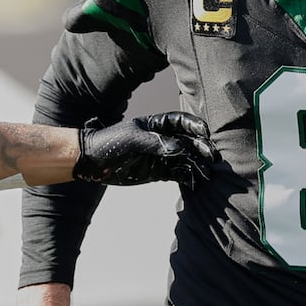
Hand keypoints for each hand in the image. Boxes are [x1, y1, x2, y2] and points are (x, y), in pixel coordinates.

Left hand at [74, 111, 213, 184]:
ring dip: (197, 165)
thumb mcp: (131, 139)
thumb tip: (179, 148)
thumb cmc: (108, 143)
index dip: (195, 126)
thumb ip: (154, 143)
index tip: (207, 133)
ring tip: (207, 174)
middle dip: (201, 148)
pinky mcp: (158, 172)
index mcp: (156, 125)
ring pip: (186, 159)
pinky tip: (196, 183)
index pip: (181, 122)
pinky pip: (178, 174)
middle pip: (188, 141)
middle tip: (212, 157)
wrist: (92, 162)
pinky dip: (188, 178)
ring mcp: (161, 156)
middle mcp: (162, 140)